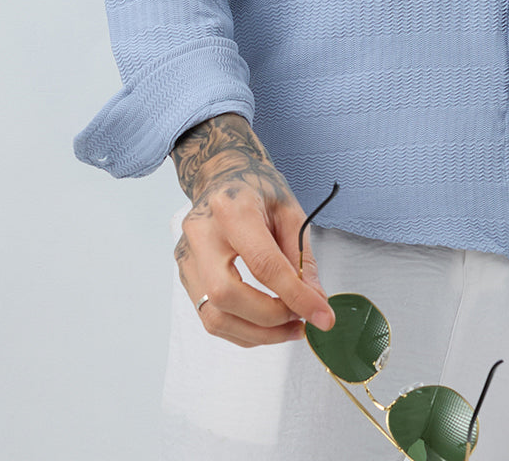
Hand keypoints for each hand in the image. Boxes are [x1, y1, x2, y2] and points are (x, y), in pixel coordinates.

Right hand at [170, 112, 336, 347]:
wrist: (222, 174)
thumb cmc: (258, 189)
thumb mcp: (290, 211)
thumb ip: (302, 259)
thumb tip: (316, 303)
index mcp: (232, 208)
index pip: (262, 264)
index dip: (294, 296)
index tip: (323, 317)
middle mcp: (201, 233)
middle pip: (227, 296)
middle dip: (269, 319)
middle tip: (301, 320)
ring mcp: (187, 256)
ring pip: (214, 316)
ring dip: (257, 333)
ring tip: (290, 328)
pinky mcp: (185, 273)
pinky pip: (210, 317)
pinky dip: (242, 330)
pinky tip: (267, 324)